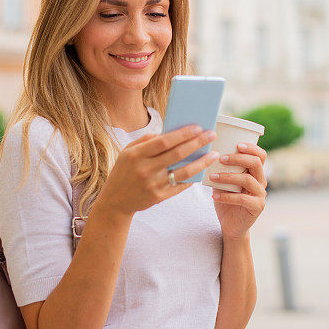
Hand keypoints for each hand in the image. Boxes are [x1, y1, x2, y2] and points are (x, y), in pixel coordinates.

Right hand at [96, 125, 219, 217]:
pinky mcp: (159, 197)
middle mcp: (145, 169)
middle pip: (177, 154)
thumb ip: (145, 141)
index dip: (182, 134)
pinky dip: (192, 177)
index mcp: (136, 155)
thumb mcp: (127, 152)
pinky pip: (180, 186)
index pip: (164, 141)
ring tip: (214, 154)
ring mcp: (153, 185)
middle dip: (197, 143)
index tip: (198, 127)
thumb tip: (168, 133)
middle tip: (211, 135)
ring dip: (201, 162)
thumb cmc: (123, 172)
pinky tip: (202, 169)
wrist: (115, 201)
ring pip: (183, 172)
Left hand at [207, 142, 266, 238]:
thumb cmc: (226, 200)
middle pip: (256, 163)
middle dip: (238, 158)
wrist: (231, 225)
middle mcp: (261, 181)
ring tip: (212, 177)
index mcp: (255, 173)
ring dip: (228, 176)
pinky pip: (242, 199)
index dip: (252, 147)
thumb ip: (222, 169)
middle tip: (221, 158)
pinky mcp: (256, 208)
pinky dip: (226, 196)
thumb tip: (208, 153)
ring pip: (247, 180)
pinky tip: (214, 196)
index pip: (261, 155)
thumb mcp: (224, 182)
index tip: (237, 144)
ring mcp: (260, 195)